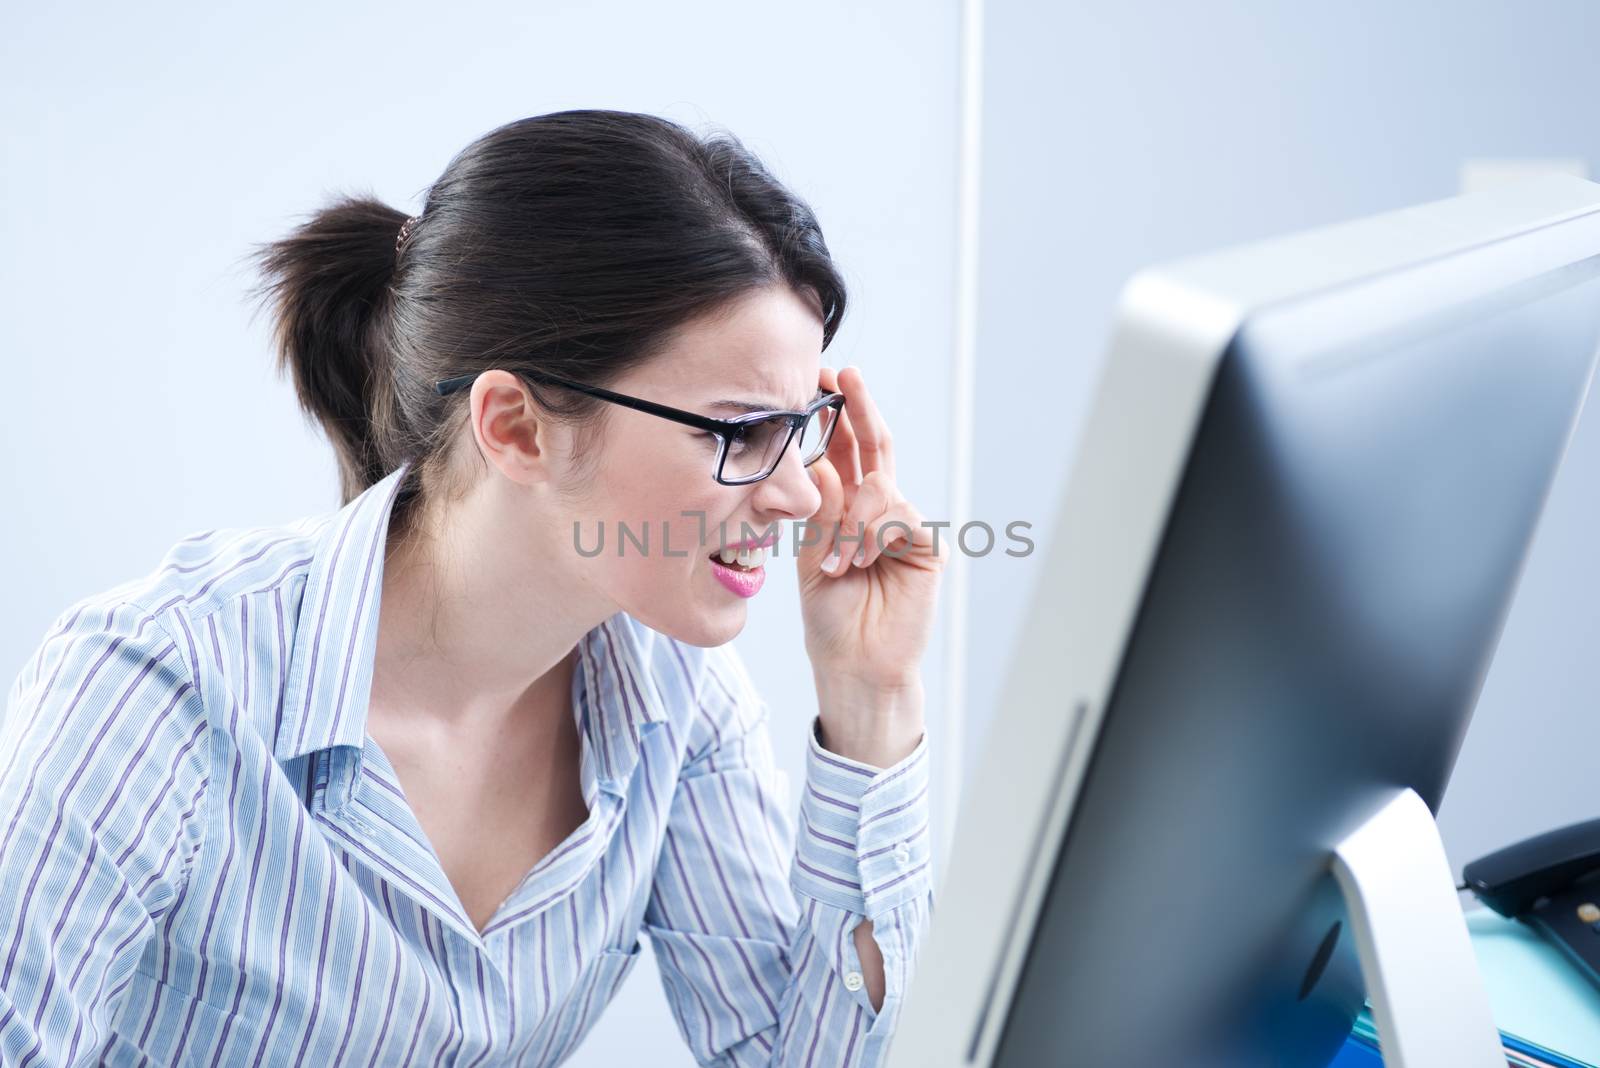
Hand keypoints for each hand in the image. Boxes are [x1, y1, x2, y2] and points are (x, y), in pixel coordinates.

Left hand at [796, 366, 948, 760]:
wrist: (853, 664)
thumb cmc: (829, 617)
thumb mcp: (810, 557)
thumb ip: (818, 512)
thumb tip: (820, 462)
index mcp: (845, 507)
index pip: (843, 450)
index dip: (834, 416)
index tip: (817, 379)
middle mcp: (877, 509)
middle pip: (874, 446)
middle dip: (860, 408)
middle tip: (846, 375)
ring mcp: (904, 526)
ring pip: (882, 487)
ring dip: (854, 519)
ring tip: (838, 561)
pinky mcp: (926, 547)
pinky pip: (901, 516)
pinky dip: (874, 534)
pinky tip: (858, 561)